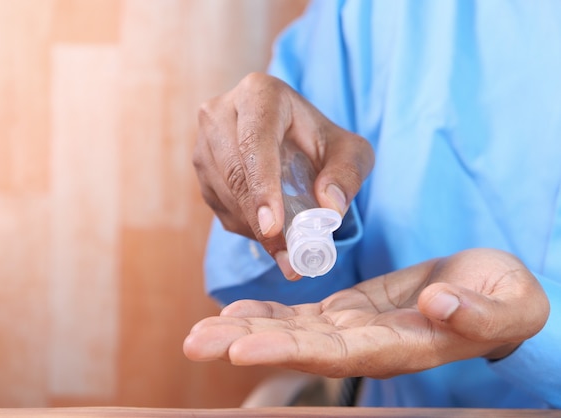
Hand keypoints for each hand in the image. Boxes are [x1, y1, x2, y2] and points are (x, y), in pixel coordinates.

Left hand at [183, 248, 549, 377]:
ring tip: (199, 333)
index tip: (243, 348)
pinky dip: (266, 313)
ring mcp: (353, 330)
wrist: (488, 289)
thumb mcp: (508, 302)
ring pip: (292, 332)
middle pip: (301, 349)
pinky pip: (300, 315)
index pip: (339, 355)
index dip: (291, 351)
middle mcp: (368, 346)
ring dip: (244, 330)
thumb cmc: (503, 297)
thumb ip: (478, 312)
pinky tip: (233, 312)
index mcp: (402, 347)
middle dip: (247, 345)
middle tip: (195, 343)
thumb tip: (440, 307)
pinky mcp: (347, 313)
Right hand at [192, 72, 373, 278]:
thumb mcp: (350, 153)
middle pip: (233, 171)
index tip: (273, 226)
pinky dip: (243, 224)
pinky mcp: (201, 166)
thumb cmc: (322, 142)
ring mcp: (204, 139)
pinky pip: (217, 203)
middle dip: (259, 220)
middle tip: (286, 256)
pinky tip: (268, 227)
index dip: (262, 186)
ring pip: (222, 192)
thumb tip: (330, 208)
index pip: (255, 141)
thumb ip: (347, 175)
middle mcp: (222, 110)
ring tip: (285, 251)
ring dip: (252, 227)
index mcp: (259, 93)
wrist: (292, 138)